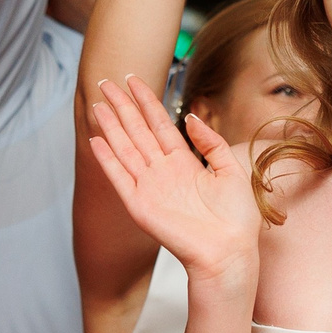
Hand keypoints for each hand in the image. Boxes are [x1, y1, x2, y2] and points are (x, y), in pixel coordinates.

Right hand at [85, 75, 261, 284]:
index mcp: (184, 163)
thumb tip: (191, 117)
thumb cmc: (236, 219)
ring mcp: (150, 187)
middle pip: (138, 131)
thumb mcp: (231, 170)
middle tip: (107, 82)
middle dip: (122, 106)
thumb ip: (211, 142)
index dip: (146, 101)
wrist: (229, 252)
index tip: (134, 80)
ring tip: (98, 104)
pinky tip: (96, 140)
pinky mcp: (140, 205)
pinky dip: (107, 160)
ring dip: (110, 126)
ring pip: (125, 148)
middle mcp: (163, 172)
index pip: (159, 124)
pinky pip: (120, 177)